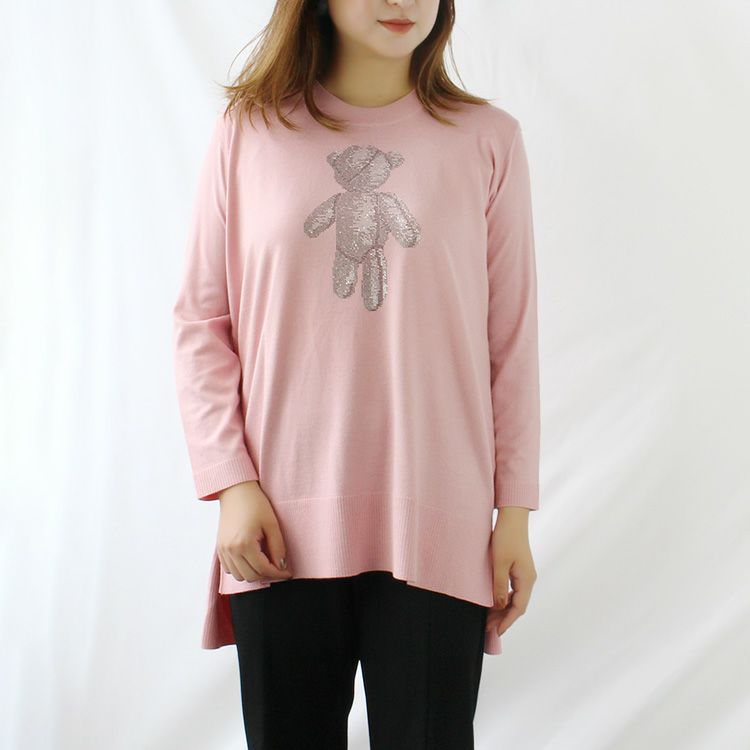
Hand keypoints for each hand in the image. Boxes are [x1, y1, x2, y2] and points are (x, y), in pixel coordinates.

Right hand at [216, 480, 293, 582]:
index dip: (278, 574)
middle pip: (251, 576)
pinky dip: (241, 569)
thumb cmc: (255, 503)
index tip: (288, 573)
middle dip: (267, 575)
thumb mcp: (272, 524)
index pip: (263, 569)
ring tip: (265, 562)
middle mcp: (231, 550)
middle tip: (279, 567)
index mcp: (244, 544)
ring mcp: (223, 550)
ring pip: (239, 576)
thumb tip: (282, 566)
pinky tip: (251, 559)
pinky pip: (229, 569)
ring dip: (254, 573)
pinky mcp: (219, 548)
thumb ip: (278, 547)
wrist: (236, 491)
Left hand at [486, 507, 536, 637]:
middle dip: (503, 618)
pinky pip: (513, 589)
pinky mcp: (519, 568)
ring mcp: (525, 573)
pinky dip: (504, 598)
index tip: (496, 632)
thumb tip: (500, 606)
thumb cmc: (506, 538)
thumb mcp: (499, 563)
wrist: (512, 518)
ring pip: (515, 598)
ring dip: (503, 609)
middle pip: (517, 605)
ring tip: (488, 618)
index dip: (507, 622)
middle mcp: (529, 579)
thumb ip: (500, 586)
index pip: (518, 608)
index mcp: (526, 579)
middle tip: (487, 628)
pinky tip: (493, 601)